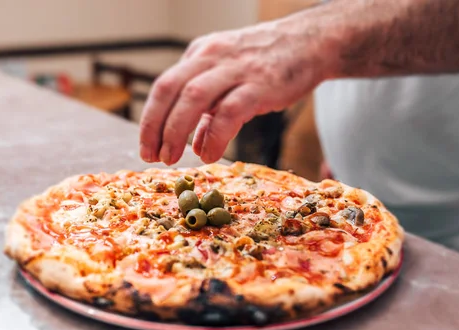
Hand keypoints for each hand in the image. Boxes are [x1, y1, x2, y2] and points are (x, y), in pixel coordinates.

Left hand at [139, 16, 334, 164]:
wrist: (313, 42)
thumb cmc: (270, 63)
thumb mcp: (231, 78)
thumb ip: (211, 110)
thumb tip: (197, 146)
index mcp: (201, 54)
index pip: (163, 86)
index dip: (150, 119)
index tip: (146, 147)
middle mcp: (212, 56)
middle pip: (169, 89)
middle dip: (154, 126)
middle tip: (152, 156)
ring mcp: (236, 68)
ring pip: (193, 98)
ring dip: (176, 131)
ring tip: (171, 158)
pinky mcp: (260, 84)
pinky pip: (229, 112)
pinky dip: (215, 136)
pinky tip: (210, 155)